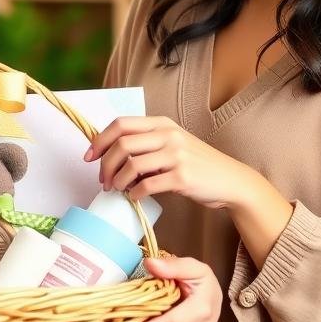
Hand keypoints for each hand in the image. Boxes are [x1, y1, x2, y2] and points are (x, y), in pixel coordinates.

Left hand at [85, 115, 262, 209]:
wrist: (231, 180)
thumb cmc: (197, 164)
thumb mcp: (173, 144)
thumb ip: (147, 144)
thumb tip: (111, 156)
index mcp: (162, 123)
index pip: (121, 124)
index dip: (100, 140)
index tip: (89, 157)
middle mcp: (169, 135)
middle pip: (121, 144)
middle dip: (105, 164)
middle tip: (103, 180)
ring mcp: (176, 155)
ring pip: (132, 165)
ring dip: (118, 180)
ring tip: (117, 190)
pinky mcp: (182, 177)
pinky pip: (147, 185)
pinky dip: (135, 193)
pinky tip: (134, 197)